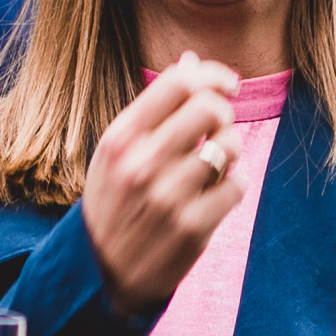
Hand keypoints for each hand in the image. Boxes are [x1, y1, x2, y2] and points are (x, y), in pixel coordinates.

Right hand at [80, 52, 244, 313]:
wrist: (98, 273)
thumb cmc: (113, 202)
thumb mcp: (116, 152)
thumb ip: (153, 109)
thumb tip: (191, 61)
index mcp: (120, 139)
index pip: (178, 83)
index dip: (212, 76)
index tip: (227, 85)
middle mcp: (142, 164)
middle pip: (210, 108)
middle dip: (223, 114)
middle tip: (217, 130)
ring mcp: (168, 198)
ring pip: (229, 146)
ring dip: (229, 152)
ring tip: (212, 165)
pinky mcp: (192, 229)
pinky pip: (236, 186)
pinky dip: (231, 187)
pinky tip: (212, 196)